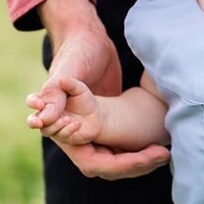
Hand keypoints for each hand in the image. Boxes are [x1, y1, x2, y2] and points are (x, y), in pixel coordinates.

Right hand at [26, 76, 101, 144]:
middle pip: (33, 120)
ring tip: (67, 119)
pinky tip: (77, 124)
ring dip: (55, 125)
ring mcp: (53, 127)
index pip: (33, 101)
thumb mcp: (79, 89)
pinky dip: (69, 129)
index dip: (33, 102)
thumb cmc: (84, 99)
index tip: (40, 104)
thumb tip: (61, 80)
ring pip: (46, 130)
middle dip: (33, 122)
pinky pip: (62, 135)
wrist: (96, 115)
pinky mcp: (64, 137)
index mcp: (46, 101)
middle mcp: (46, 116)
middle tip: (39, 122)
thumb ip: (69, 84)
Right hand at [33, 0, 169, 178]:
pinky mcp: (106, 123)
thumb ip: (54, 94)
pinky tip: (160, 147)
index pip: (88, 159)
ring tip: (163, 154)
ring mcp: (92, 130)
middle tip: (161, 154)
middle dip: (133, 164)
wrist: (90, 38)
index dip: (111, 162)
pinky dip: (139, 151)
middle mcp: (77, 133)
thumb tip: (40, 120)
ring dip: (139, 161)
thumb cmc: (77, 50)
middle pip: (106, 164)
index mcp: (63, 126)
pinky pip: (122, 147)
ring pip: (116, 159)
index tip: (136, 157)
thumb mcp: (68, 69)